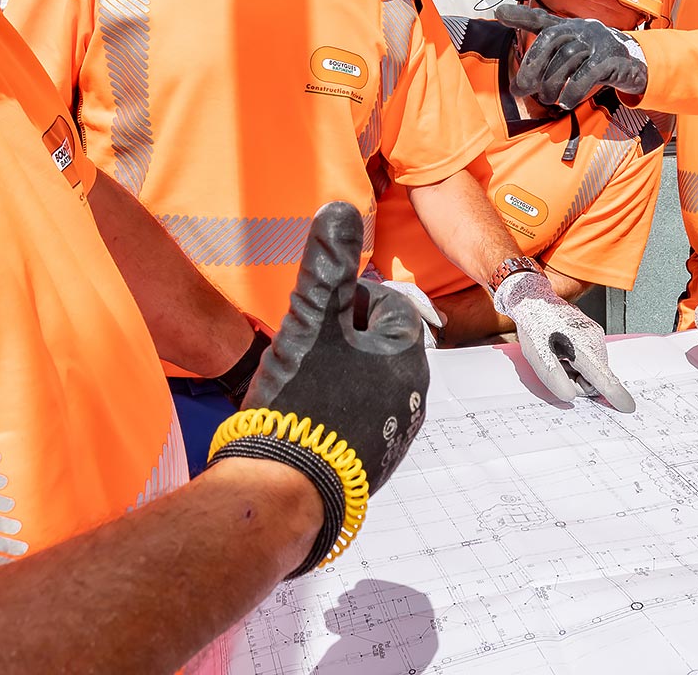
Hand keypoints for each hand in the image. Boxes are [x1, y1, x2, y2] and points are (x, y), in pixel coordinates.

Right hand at [239, 202, 430, 496]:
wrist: (284, 490)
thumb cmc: (301, 401)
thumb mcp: (310, 321)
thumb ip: (327, 266)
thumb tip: (339, 207)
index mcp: (406, 353)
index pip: (380, 302)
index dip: (341, 304)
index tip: (312, 321)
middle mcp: (413, 391)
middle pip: (373, 342)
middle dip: (338, 340)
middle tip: (302, 354)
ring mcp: (396, 428)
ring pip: (366, 378)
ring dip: (337, 374)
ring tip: (300, 386)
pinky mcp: (376, 459)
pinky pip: (359, 416)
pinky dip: (336, 410)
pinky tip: (307, 418)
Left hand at [493, 268, 636, 411]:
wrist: (536, 301)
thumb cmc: (536, 327)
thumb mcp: (538, 357)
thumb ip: (554, 379)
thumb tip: (570, 397)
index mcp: (582, 348)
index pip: (602, 377)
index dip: (615, 394)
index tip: (628, 407)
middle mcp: (595, 340)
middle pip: (595, 379)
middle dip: (577, 381)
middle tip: (558, 369)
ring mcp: (596, 336)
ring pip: (593, 370)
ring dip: (576, 372)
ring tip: (559, 357)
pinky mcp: (594, 334)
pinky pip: (591, 360)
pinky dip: (579, 362)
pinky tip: (564, 351)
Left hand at [496, 3, 647, 109]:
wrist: (635, 65)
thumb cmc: (596, 59)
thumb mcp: (571, 53)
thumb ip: (547, 58)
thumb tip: (519, 80)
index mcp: (569, 26)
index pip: (541, 19)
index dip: (520, 16)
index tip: (499, 15)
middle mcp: (582, 28)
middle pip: (550, 40)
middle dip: (532, 66)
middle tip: (521, 89)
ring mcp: (598, 42)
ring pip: (567, 59)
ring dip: (551, 84)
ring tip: (546, 99)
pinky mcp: (612, 60)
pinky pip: (587, 75)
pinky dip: (572, 91)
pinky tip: (566, 102)